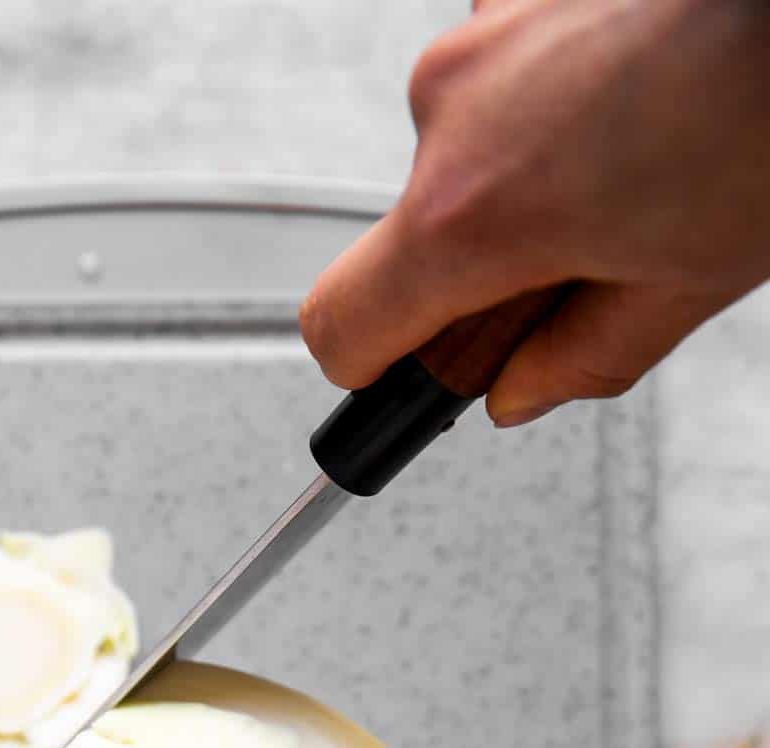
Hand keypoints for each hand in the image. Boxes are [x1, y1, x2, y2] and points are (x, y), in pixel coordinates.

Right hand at [300, 0, 769, 424]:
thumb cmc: (764, 101)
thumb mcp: (689, 277)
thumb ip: (582, 358)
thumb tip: (521, 390)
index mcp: (469, 213)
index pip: (341, 324)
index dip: (372, 366)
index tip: (408, 372)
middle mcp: (451, 111)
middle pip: (421, 231)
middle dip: (493, 258)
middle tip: (598, 255)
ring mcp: (481, 30)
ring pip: (470, 149)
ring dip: (531, 173)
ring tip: (640, 161)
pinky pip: (510, 74)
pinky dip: (557, 100)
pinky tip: (637, 96)